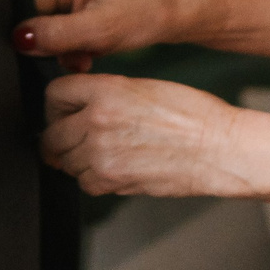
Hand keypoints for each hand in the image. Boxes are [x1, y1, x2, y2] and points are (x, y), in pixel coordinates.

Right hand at [15, 0, 188, 70]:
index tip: (69, 52)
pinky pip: (56, 25)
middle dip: (57, 45)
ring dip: (65, 48)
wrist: (169, 12)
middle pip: (35, 20)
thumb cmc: (141, 16)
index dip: (43, 39)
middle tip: (83, 56)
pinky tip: (89, 48)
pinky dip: (70, 42)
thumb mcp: (98, 31)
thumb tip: (17, 38)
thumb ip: (55, 35)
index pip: (28, 13)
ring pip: (46, 27)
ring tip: (90, 53)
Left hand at [40, 72, 245, 198]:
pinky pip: (84, 182)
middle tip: (76, 138)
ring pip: (65, 161)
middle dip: (61, 136)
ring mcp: (101, 153)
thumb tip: (75, 110)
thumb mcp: (142, 87)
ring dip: (78, 159)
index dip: (57, 105)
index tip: (61, 113)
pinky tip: (115, 167)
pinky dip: (94, 178)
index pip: (54, 94)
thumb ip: (103, 95)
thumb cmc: (191, 115)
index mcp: (105, 90)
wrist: (218, 148)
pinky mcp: (111, 180)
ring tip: (105, 152)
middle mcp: (97, 120)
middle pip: (51, 133)